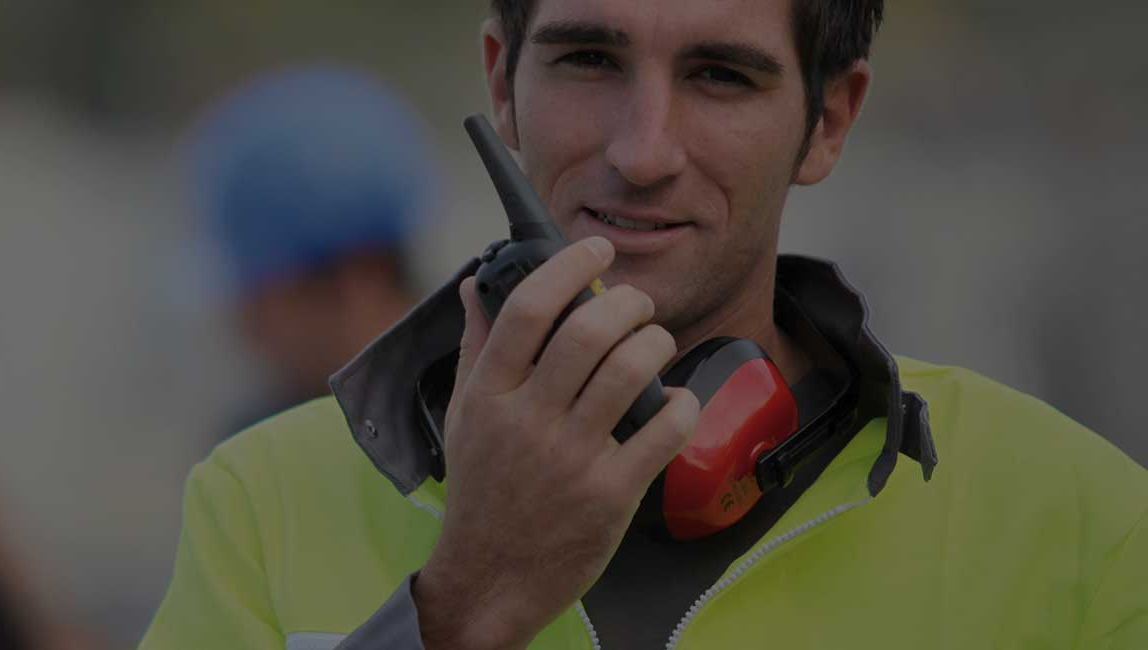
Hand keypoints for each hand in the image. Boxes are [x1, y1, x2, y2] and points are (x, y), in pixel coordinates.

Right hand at [415, 237, 699, 648]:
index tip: (596, 249)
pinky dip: (682, 404)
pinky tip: (675, 403)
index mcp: (489, 395)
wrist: (491, 577)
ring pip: (632, 370)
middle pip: (589, 331)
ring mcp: (571, 458)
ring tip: (656, 345)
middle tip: (637, 306)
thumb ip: (476, 345)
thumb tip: (476, 283)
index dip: (569, 266)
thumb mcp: (465, 415)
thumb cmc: (483, 491)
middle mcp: (528, 421)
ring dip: (657, 343)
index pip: (528, 309)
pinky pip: (665, 429)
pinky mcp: (611, 493)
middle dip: (629, 302)